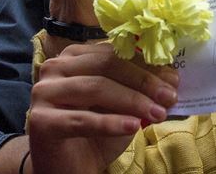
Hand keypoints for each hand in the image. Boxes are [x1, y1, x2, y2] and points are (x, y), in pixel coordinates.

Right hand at [27, 42, 177, 173]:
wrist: (69, 166)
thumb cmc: (97, 131)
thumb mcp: (123, 105)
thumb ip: (140, 87)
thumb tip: (173, 76)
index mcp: (75, 56)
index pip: (115, 53)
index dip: (147, 65)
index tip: (175, 79)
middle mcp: (55, 68)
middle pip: (106, 65)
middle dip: (143, 81)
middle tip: (170, 96)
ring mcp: (44, 93)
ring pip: (95, 88)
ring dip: (132, 101)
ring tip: (158, 113)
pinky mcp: (40, 121)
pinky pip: (81, 119)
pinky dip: (110, 122)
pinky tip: (133, 126)